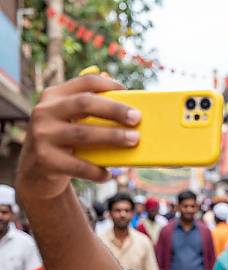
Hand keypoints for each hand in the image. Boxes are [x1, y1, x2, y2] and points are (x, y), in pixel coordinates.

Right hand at [16, 74, 140, 199]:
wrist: (35, 173)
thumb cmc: (63, 143)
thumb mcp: (68, 121)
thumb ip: (89, 111)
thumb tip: (127, 105)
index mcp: (54, 96)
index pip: (84, 83)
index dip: (108, 85)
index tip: (128, 91)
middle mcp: (45, 112)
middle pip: (84, 104)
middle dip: (114, 110)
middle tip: (137, 118)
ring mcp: (43, 136)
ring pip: (83, 134)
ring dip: (112, 137)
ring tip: (134, 140)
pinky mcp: (46, 160)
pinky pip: (79, 166)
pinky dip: (97, 171)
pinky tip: (109, 174)